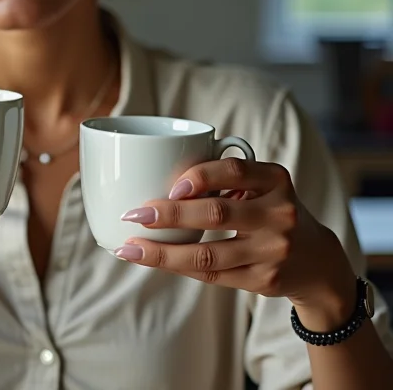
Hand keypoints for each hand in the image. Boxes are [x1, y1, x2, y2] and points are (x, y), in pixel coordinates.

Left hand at [117, 158, 356, 322]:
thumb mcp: (265, 186)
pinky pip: (212, 274)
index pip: (234, 170)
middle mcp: (279, 214)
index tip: (170, 185)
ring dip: (163, 252)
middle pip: (216, 214)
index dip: (199, 176)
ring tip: (131, 247)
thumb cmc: (273, 212)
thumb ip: (227, 178)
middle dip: (169, 214)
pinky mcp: (264, 280)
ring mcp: (274, 251)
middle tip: (133, 214)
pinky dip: (179, 266)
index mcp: (276, 181)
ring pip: (209, 253)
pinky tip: (155, 261)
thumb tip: (160, 175)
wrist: (319, 262)